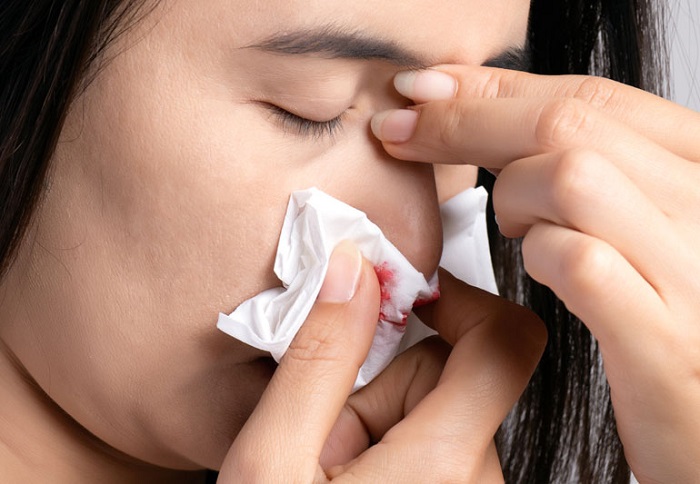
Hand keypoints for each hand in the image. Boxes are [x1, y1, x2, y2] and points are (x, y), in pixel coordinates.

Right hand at [218, 241, 544, 481]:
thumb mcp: (273, 462)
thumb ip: (318, 358)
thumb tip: (354, 273)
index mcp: (443, 467)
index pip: (505, 343)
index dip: (461, 300)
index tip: (407, 298)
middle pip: (454, 376)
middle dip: (384, 385)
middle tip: (328, 434)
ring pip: (441, 411)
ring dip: (381, 421)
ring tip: (332, 469)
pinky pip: (437, 445)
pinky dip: (392, 448)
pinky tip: (350, 479)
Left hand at [370, 65, 699, 481]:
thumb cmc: (678, 322)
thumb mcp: (651, 226)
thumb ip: (600, 171)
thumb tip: (503, 121)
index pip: (591, 97)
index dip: (495, 88)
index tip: (428, 89)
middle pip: (568, 123)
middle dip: (466, 120)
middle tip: (403, 129)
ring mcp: (694, 272)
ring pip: (572, 176)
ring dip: (513, 196)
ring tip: (517, 229)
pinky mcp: (665, 342)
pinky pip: (578, 260)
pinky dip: (537, 254)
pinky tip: (539, 267)